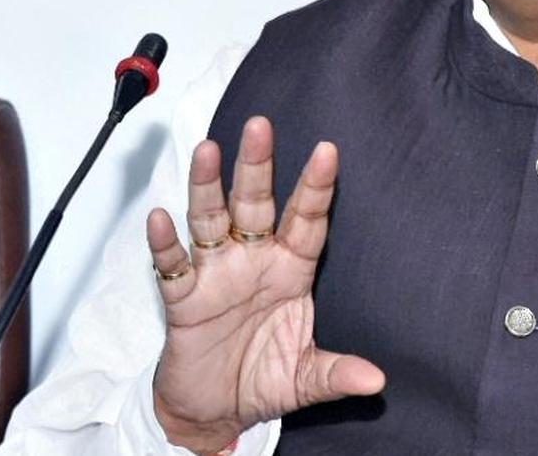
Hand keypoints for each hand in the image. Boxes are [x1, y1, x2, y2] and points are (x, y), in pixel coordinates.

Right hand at [146, 116, 384, 453]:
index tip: (328, 152)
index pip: (306, 221)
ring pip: (210, 220)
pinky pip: (173, 267)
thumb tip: (376, 382)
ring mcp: (216, 275)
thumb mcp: (306, 378)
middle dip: (257, 165)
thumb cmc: (263, 379)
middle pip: (254, 203)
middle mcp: (253, 262)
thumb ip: (338, 374)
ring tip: (207, 151)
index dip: (315, 188)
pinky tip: (161, 219)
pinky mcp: (183, 299)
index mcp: (290, 270)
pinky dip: (164, 244)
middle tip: (261, 126)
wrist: (216, 410)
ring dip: (206, 187)